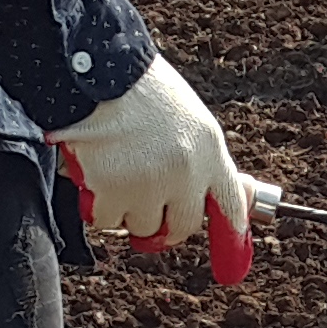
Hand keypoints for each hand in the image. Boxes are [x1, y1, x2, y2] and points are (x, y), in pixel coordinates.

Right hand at [56, 53, 257, 286]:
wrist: (97, 69)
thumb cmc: (140, 91)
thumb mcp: (188, 119)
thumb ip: (202, 161)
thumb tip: (221, 200)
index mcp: (209, 151)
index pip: (230, 205)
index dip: (231, 233)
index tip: (231, 258)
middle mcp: (186, 172)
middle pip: (182, 226)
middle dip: (164, 224)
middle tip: (147, 208)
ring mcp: (150, 184)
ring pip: (141, 226)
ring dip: (127, 209)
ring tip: (116, 169)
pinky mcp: (113, 192)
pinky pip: (107, 220)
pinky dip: (98, 203)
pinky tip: (95, 170)